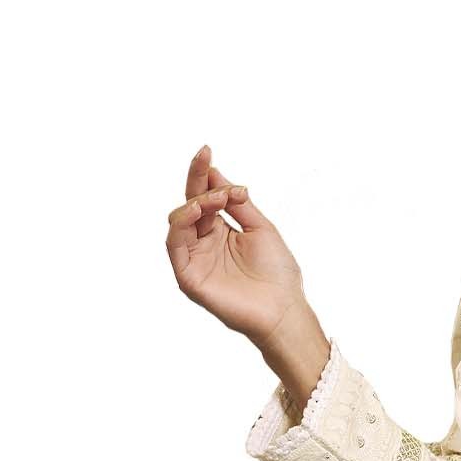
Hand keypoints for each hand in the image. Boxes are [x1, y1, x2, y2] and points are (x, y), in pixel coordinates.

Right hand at [165, 144, 311, 353]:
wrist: (285, 309)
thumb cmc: (277, 274)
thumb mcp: (260, 227)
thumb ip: (237, 203)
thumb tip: (216, 175)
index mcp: (219, 231)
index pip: (204, 197)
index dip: (202, 173)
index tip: (207, 150)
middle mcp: (203, 243)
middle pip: (189, 204)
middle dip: (197, 181)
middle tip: (211, 169)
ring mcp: (195, 260)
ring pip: (178, 221)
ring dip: (195, 202)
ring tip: (217, 197)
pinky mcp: (188, 277)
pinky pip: (174, 245)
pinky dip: (182, 223)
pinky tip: (198, 211)